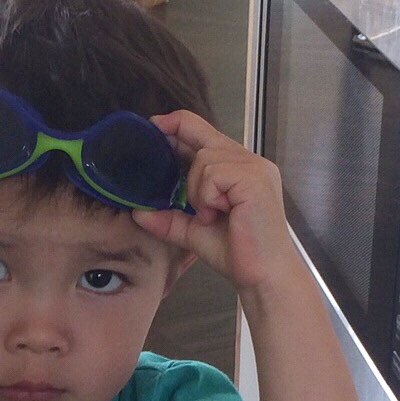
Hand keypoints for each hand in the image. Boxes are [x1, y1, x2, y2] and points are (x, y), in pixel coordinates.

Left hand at [131, 114, 303, 292]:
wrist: (263, 276)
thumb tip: (136, 212)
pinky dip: (208, 196)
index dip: (176, 123)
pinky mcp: (254, 179)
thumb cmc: (239, 253)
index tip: (155, 127)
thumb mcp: (194, 230)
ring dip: (199, 190)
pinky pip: (214, 173)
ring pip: (204, 158)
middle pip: (200, 138)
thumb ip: (168, 217)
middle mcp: (250, 161)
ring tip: (213, 215)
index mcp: (239, 167)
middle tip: (195, 205)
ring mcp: (254, 168)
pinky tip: (220, 214)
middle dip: (187, 172)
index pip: (203, 130)